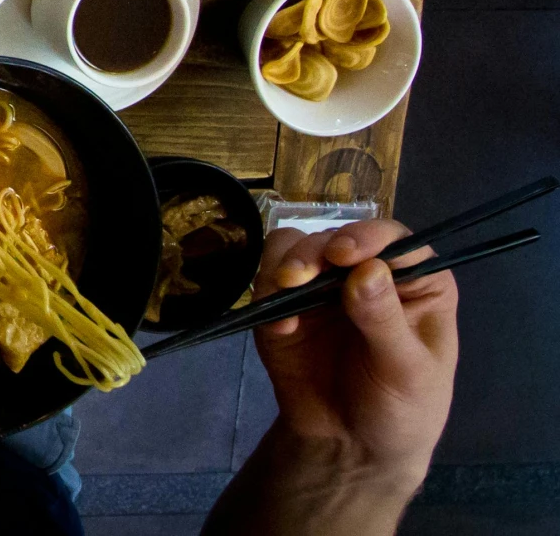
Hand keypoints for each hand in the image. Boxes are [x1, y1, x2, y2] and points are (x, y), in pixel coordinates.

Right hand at [249, 218, 457, 483]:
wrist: (350, 445)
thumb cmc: (402, 409)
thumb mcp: (408, 372)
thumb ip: (385, 321)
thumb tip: (366, 270)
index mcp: (415, 282)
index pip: (393, 240)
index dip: (367, 237)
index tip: (343, 256)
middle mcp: (367, 273)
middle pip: (335, 237)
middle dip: (314, 253)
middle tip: (298, 278)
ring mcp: (322, 286)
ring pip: (295, 247)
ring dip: (286, 264)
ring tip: (285, 294)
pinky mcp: (285, 304)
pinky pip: (267, 280)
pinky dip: (266, 294)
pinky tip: (280, 328)